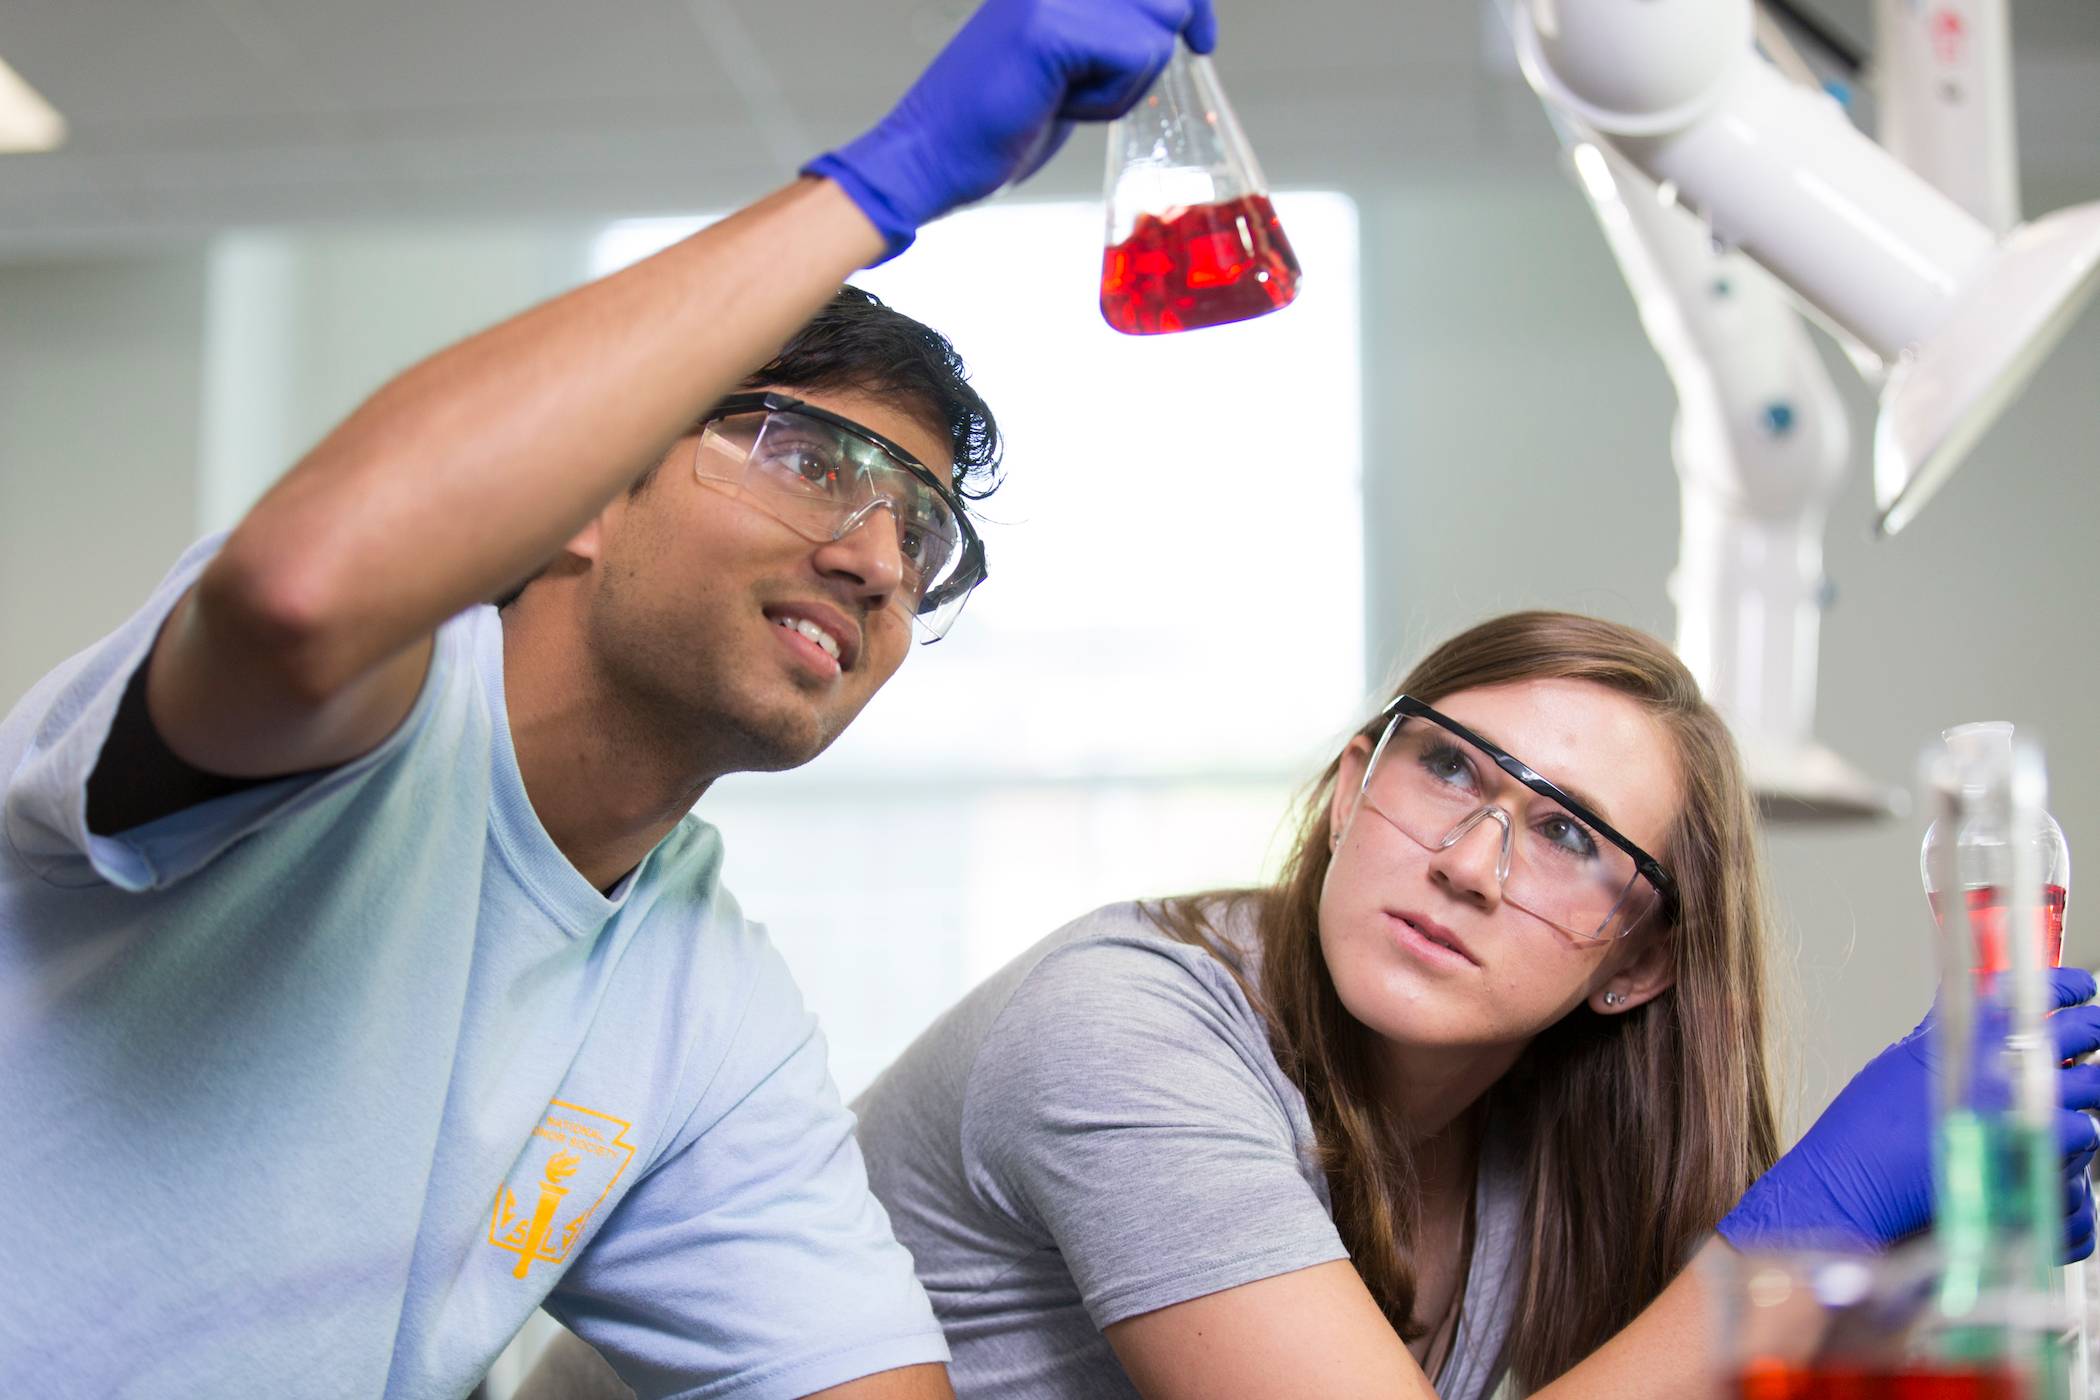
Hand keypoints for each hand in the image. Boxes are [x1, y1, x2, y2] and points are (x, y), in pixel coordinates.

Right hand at [804, 0, 1217, 259]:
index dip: (1190, 4)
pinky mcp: (1051, 26)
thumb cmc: (994, 120)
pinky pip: (1135, 57)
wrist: (929, 155)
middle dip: (1150, 54)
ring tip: (1067, 96)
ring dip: (1127, 80)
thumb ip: (1112, 30)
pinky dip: (1110, 98)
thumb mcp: (1067, 61)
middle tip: (1090, 90)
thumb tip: (1179, 14)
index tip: (1202, 40)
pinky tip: (1060, 106)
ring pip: (1157, 26)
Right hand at [1719, 967, 2099, 1255]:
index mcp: (1967, 1033)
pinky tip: (2046, 1151)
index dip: (2068, 987)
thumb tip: (1973, 1001)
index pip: (2039, 992)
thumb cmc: (1865, 1130)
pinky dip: (2068, 1149)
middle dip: (2091, 1035)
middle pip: (2080, 1037)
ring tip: (2064, 1106)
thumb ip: (1945, 1027)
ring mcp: (2022, 1114)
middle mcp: (2000, 1066)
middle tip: (2091, 1037)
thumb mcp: (1901, 1059)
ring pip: (2088, 1095)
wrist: (1851, 1185)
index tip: (2080, 989)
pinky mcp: (2034, 1162)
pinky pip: (2080, 1146)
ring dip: (2081, 1099)